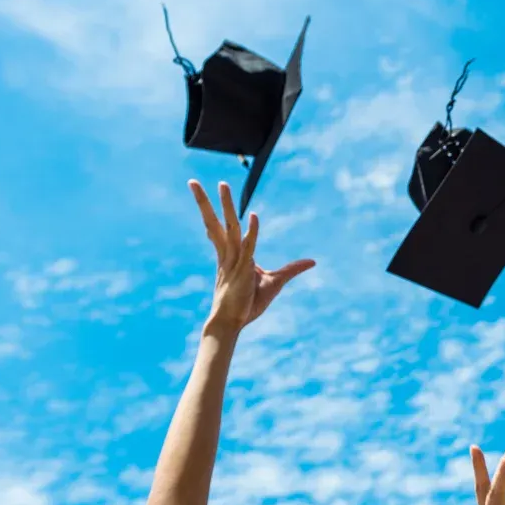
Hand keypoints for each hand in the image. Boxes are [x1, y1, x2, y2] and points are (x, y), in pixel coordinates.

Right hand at [189, 180, 314, 333]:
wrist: (233, 324)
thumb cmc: (248, 304)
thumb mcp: (275, 281)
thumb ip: (292, 268)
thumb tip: (312, 262)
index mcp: (229, 255)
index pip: (218, 228)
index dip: (212, 211)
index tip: (206, 195)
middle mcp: (228, 254)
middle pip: (214, 222)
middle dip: (204, 201)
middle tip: (192, 181)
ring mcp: (234, 261)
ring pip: (229, 227)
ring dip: (227, 206)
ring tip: (221, 184)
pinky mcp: (244, 270)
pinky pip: (248, 247)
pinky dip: (252, 232)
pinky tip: (254, 216)